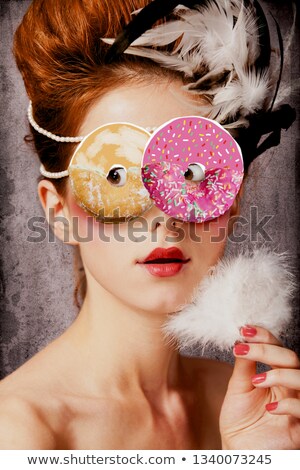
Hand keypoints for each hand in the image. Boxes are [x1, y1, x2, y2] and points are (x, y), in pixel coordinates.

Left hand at [220, 325, 299, 449]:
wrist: (237, 450)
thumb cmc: (239, 419)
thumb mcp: (238, 387)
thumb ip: (244, 364)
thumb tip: (242, 337)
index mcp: (276, 374)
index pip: (277, 348)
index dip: (264, 336)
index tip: (244, 330)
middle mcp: (289, 387)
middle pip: (292, 358)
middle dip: (267, 350)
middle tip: (242, 349)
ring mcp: (296, 405)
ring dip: (279, 374)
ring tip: (256, 380)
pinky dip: (290, 405)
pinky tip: (270, 408)